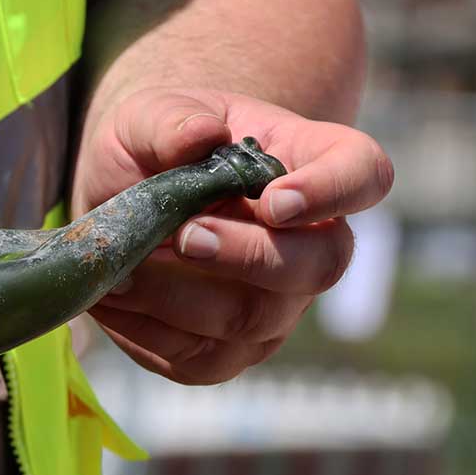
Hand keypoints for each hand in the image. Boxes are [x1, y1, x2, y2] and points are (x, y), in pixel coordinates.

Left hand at [73, 88, 393, 383]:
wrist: (123, 194)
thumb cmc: (154, 146)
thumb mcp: (150, 114)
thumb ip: (170, 120)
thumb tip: (198, 136)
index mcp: (309, 162)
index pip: (363, 174)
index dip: (333, 192)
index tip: (274, 201)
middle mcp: (310, 241)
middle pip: (320, 264)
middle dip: (247, 257)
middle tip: (182, 236)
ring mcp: (276, 305)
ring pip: (254, 321)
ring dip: (177, 297)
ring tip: (120, 268)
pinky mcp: (230, 351)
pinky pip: (202, 360)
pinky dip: (146, 332)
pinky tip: (112, 299)